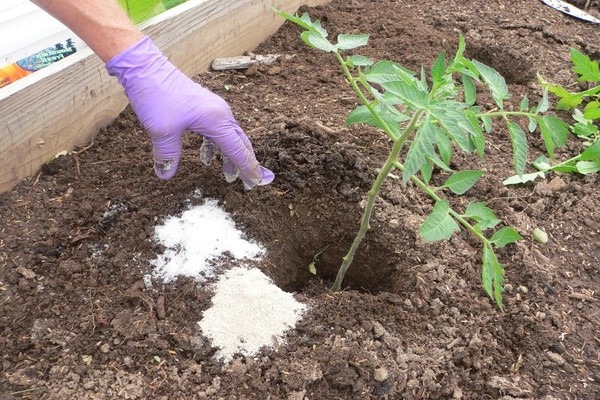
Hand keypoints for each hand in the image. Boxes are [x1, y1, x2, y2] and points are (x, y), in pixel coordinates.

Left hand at [105, 36, 273, 188]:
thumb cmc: (157, 95)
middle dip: (245, 163)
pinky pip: (218, 130)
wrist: (145, 67)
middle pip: (240, 142)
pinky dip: (217, 145)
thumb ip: (168, 155)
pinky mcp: (204, 106)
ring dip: (231, 155)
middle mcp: (221, 113)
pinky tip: (208, 156)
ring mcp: (213, 108)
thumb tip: (166, 175)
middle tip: (250, 182)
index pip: (238, 150)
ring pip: (230, 136)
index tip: (256, 182)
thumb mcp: (161, 131)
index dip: (247, 168)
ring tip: (229, 174)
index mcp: (217, 120)